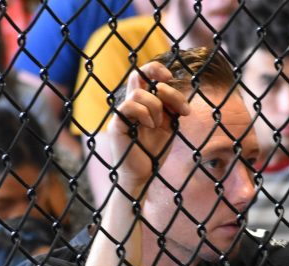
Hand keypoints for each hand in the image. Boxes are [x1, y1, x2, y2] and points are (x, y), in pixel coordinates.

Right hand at [106, 61, 190, 195]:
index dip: (157, 70)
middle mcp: (131, 105)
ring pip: (139, 93)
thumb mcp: (169, 126)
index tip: (170, 77)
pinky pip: (130, 106)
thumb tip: (171, 91)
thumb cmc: (154, 151)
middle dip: (155, 71)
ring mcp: (122, 113)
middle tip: (168, 79)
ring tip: (158, 124)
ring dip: (155, 106)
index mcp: (143, 103)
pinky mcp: (116, 124)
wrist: (143, 173)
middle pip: (137, 73)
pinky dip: (144, 114)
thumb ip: (171, 108)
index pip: (146, 76)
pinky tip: (149, 126)